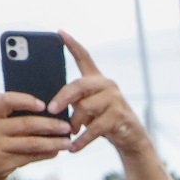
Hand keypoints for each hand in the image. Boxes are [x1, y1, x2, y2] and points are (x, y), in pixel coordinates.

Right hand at [0, 93, 72, 179]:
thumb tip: (30, 101)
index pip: (6, 100)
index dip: (26, 100)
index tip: (44, 104)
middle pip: (26, 124)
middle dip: (51, 125)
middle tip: (67, 126)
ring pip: (32, 143)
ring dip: (53, 142)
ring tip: (68, 142)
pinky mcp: (3, 164)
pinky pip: (30, 157)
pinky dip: (45, 154)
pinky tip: (55, 151)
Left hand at [47, 32, 148, 155]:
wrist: (131, 138)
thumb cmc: (104, 121)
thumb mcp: (88, 108)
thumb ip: (74, 101)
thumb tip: (47, 106)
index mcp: (97, 80)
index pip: (84, 57)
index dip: (71, 44)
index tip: (59, 32)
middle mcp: (107, 85)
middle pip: (79, 85)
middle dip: (62, 98)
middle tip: (50, 109)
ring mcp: (115, 100)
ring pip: (85, 108)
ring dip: (74, 123)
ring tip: (68, 133)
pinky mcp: (120, 117)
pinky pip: (95, 128)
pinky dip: (82, 139)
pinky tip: (73, 147)